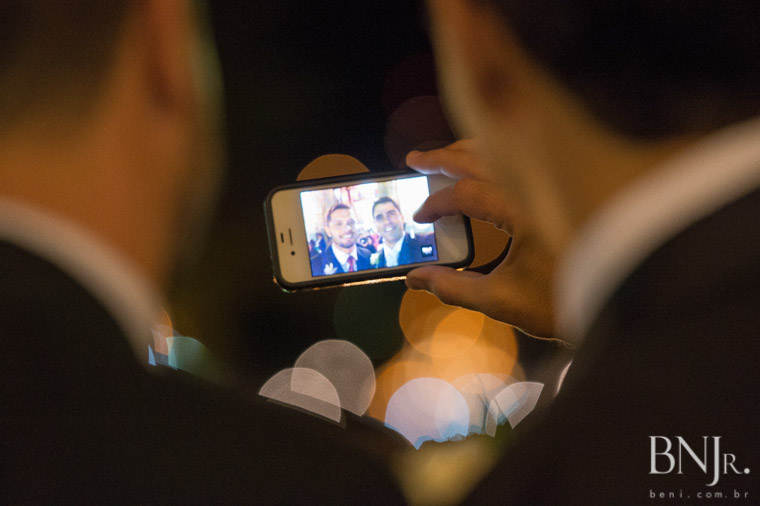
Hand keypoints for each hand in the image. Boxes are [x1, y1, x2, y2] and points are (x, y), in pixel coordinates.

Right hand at [405, 140, 555, 338]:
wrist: (625, 299)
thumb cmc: (565, 303)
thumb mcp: (502, 300)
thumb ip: (454, 288)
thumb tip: (415, 279)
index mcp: (522, 212)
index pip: (466, 194)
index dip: (436, 204)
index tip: (419, 218)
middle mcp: (539, 187)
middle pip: (482, 157)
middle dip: (444, 156)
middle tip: (415, 159)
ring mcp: (555, 183)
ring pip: (506, 151)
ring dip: (471, 151)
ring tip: (446, 156)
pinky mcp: (566, 187)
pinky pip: (525, 158)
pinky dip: (498, 157)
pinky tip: (489, 167)